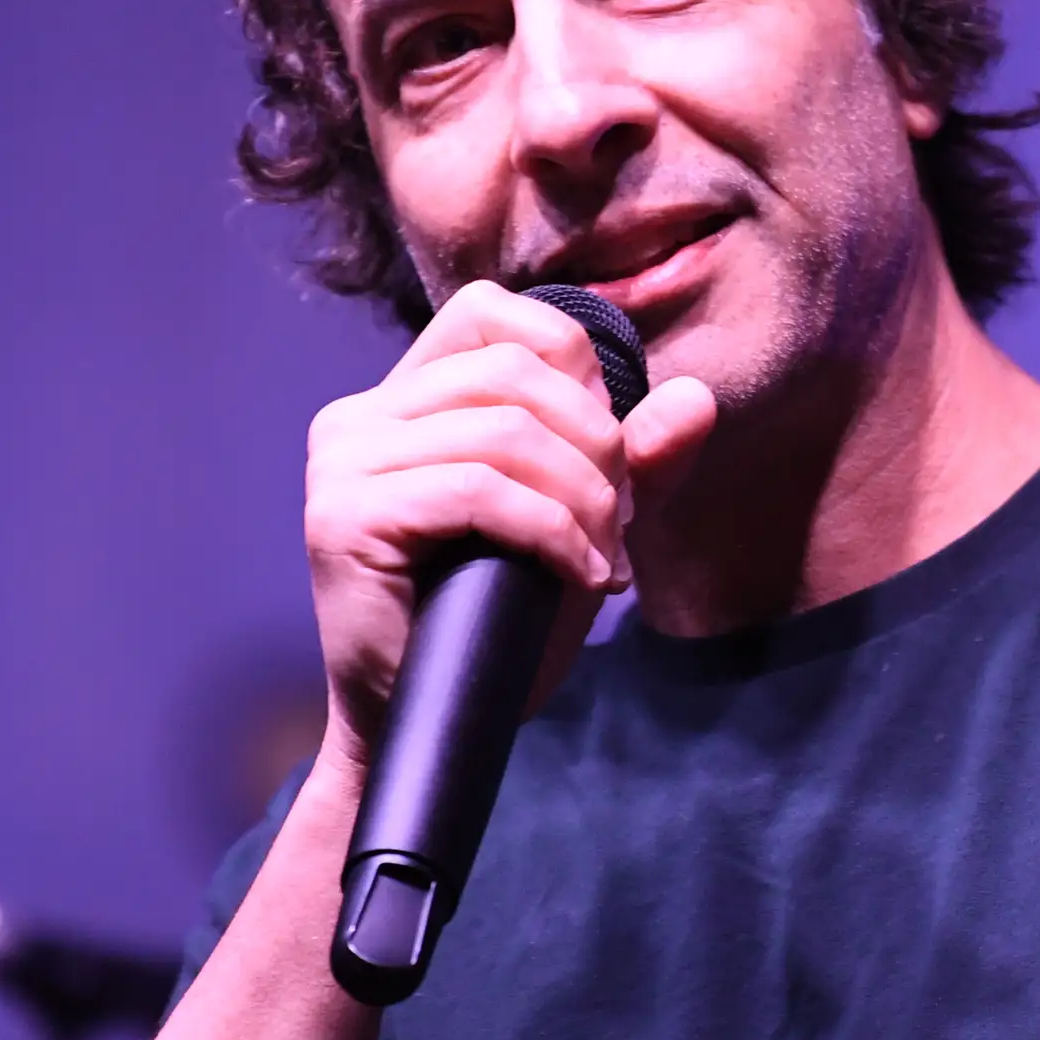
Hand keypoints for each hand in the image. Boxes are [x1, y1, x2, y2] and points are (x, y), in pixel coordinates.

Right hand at [302, 281, 716, 766]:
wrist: (427, 726)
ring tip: (598, 559)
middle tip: (615, 525)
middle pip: (514, 370)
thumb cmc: (493, 624)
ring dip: (581, 497)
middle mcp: (358, 418)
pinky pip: (478, 490)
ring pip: (504, 431)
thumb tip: (696, 397)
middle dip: (594, 446)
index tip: (606, 454)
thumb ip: (633, 462)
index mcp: (399, 400)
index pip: (492, 313)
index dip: (573, 366)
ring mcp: (343, 464)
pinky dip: (551, 530)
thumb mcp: (578, 526)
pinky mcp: (344, 517)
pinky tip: (576, 574)